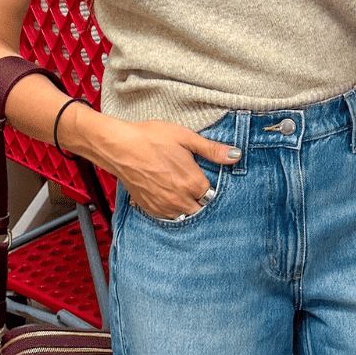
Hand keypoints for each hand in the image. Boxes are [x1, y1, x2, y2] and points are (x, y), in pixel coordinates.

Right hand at [98, 119, 240, 220]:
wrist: (119, 147)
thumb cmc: (151, 138)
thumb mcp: (185, 137)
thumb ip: (212, 149)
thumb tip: (235, 155)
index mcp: (193, 182)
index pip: (212, 195)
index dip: (209, 186)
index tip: (204, 179)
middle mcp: (180, 199)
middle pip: (200, 209)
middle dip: (200, 200)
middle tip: (193, 186)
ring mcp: (164, 206)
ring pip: (185, 215)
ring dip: (186, 207)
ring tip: (180, 191)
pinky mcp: (150, 208)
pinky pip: (168, 217)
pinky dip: (171, 210)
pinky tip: (168, 196)